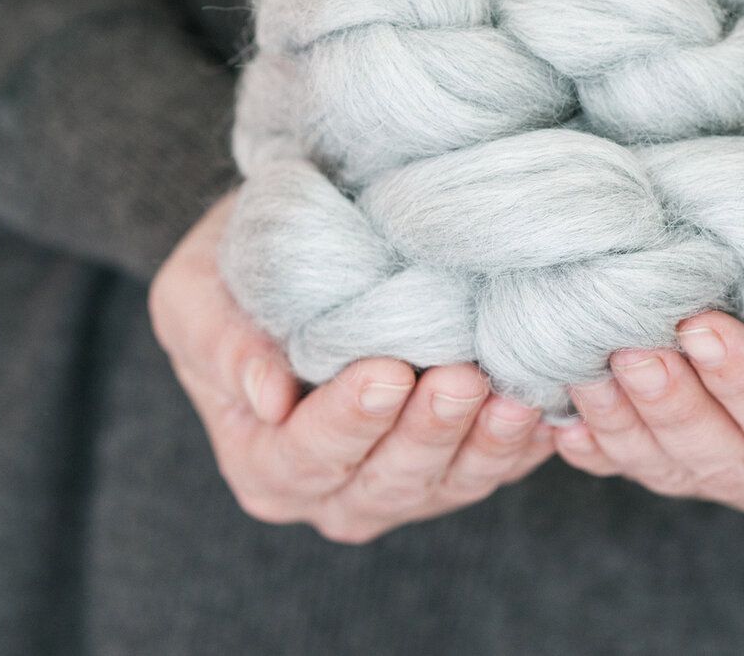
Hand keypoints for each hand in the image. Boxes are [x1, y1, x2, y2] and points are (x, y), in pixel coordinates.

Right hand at [149, 193, 553, 543]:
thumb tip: (267, 401)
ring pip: (451, 483)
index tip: (386, 372)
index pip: (306, 457)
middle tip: (460, 377)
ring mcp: (406, 485)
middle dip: (428, 432)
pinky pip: (500, 466)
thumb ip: (222, 346)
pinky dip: (524, 440)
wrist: (303, 253)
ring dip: (486, 443)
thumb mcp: (195, 296)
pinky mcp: (463, 463)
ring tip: (513, 396)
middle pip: (387, 482)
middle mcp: (335, 491)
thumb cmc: (238, 271)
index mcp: (265, 464)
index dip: (348, 422)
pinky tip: (547, 402)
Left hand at [551, 231, 743, 517]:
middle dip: (673, 406)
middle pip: (723, 460)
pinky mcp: (674, 449)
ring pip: (665, 465)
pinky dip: (589, 435)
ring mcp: (724, 467)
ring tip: (586, 357)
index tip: (705, 326)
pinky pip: (625, 458)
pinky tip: (556, 401)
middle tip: (632, 343)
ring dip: (621, 417)